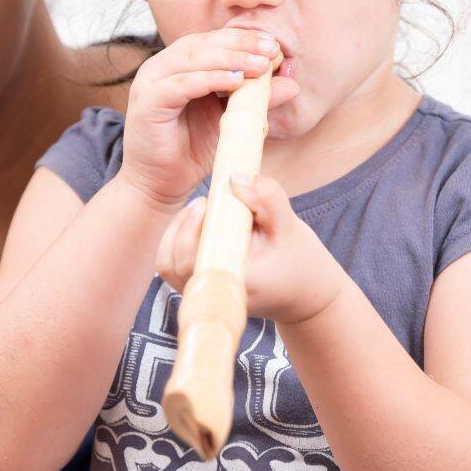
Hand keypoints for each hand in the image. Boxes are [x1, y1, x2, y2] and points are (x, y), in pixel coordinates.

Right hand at [119, 28, 298, 210]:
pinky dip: (209, 79)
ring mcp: (150, 82)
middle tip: (272, 50)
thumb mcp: (232, 121)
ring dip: (229, 59)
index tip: (275, 45)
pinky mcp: (146, 102)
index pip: (213, 41)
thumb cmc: (192, 151)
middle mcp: (161, 67)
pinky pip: (180, 84)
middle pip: (203, 43)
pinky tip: (236, 81)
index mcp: (179, 65)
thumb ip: (256, 100)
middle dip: (241, 45)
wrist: (160, 185)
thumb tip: (292, 83)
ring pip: (192, 59)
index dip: (244, 39)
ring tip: (260, 65)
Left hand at [155, 175, 342, 323]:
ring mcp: (203, 294)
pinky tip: (200, 224)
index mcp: (236, 281)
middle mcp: (214, 293)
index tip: (206, 203)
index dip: (190, 229)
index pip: (192, 260)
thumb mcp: (289, 225)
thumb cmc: (298, 259)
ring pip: (167, 264)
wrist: (304, 292)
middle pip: (173, 262)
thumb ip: (267, 198)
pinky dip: (177, 240)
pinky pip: (171, 264)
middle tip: (206, 203)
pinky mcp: (198, 287)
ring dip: (178, 232)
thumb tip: (235, 176)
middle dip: (184, 225)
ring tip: (202, 212)